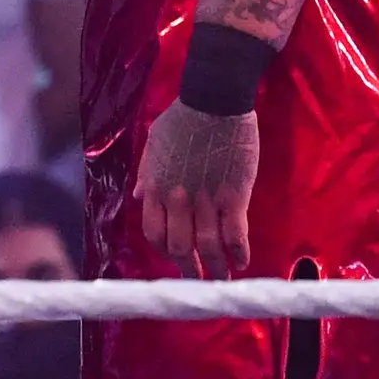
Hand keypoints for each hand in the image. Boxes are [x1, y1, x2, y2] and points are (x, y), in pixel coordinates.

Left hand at [136, 102, 260, 277]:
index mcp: (156, 187)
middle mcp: (177, 200)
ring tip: (222, 280)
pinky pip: (235, 233)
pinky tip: (242, 262)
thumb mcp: (155, 142)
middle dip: (188, 269)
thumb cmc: (184, 116)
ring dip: (215, 268)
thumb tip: (137, 197)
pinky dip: (238, 252)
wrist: (215, 99)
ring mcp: (206, 199)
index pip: (153, 232)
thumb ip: (146, 172)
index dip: (164, 249)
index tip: (175, 257)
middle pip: (179, 247)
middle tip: (198, 279)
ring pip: (208, 246)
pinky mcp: (234, 195)